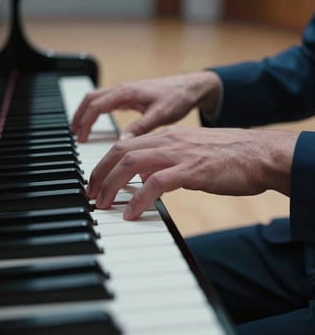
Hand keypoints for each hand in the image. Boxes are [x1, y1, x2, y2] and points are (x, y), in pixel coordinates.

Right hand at [72, 71, 221, 141]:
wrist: (191, 87)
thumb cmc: (177, 98)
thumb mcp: (159, 115)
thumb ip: (140, 128)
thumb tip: (121, 144)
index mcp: (126, 92)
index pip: (96, 106)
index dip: (85, 122)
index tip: (80, 138)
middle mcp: (123, 89)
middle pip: (90, 99)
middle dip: (79, 116)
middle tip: (75, 135)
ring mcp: (125, 91)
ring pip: (96, 99)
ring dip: (86, 113)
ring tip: (80, 131)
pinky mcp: (130, 95)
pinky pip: (105, 101)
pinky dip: (96, 111)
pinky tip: (97, 123)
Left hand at [87, 127, 297, 219]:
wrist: (257, 154)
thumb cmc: (225, 155)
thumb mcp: (188, 151)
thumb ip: (164, 159)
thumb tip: (142, 174)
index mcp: (166, 136)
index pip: (124, 144)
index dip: (104, 163)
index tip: (95, 180)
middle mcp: (168, 141)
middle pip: (120, 152)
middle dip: (99, 173)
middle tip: (91, 194)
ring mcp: (179, 154)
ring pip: (132, 164)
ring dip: (112, 185)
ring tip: (103, 204)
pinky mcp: (192, 170)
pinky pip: (156, 183)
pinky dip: (139, 198)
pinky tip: (131, 213)